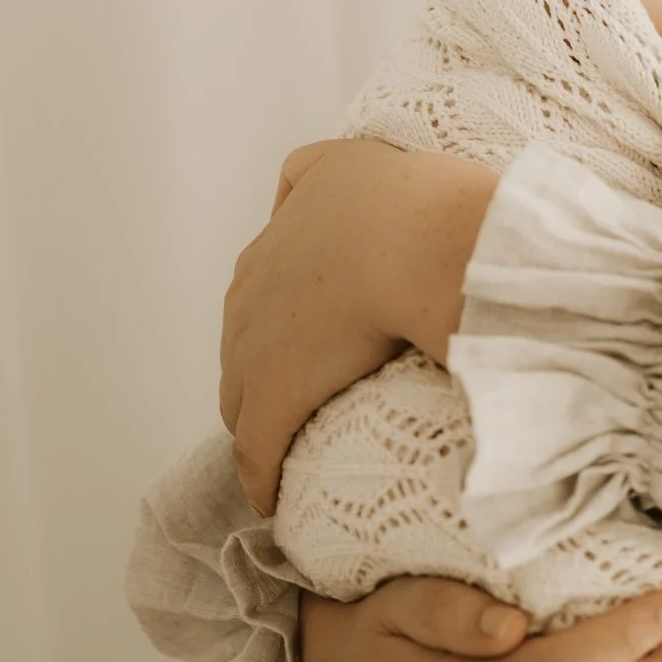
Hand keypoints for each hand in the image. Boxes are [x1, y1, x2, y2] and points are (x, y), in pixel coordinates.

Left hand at [219, 136, 496, 512]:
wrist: (422, 243)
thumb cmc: (416, 206)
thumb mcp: (357, 164)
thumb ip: (337, 169)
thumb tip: (334, 188)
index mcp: (280, 236)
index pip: (264, 289)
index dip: (286, 321)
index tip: (315, 342)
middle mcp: (255, 284)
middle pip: (243, 341)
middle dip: (264, 368)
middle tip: (309, 395)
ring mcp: (256, 343)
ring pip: (240, 395)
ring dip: (261, 419)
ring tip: (293, 450)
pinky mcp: (273, 396)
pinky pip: (255, 447)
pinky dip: (261, 474)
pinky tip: (274, 497)